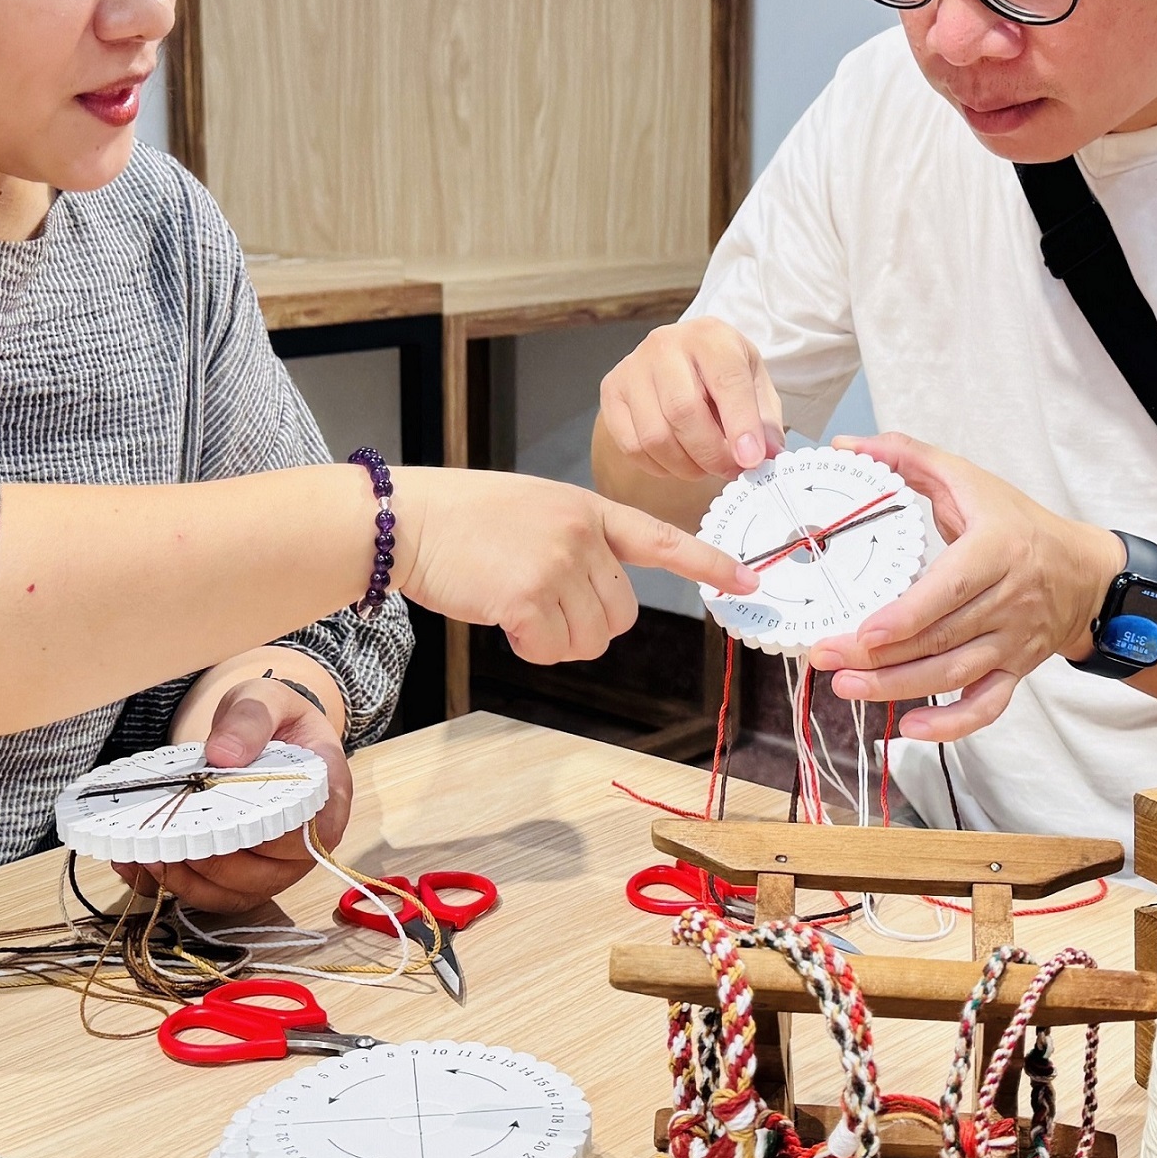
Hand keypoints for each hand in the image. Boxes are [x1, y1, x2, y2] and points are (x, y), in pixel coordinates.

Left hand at [124, 669, 351, 915]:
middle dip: (216, 861)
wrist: (264, 733)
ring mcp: (276, 866)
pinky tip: (140, 864)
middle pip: (268, 873)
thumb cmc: (275, 719)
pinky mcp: (245, 878)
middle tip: (172, 836)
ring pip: (237, 893)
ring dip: (190, 880)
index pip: (309, 834)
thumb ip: (250, 719)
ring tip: (147, 852)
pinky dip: (175, 886)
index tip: (223, 820)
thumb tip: (223, 755)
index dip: (269, 837)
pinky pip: (214, 897)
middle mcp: (307, 842)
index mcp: (327, 798)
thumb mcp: (266, 699)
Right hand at [392, 466, 754, 663]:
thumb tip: (599, 599)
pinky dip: (530, 647)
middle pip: (622, 615)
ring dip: (557, 640)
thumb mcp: (535, 508)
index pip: (660, 537)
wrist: (407, 519)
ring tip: (518, 608)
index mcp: (588, 508)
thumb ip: (577, 542)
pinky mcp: (528, 598)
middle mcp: (581, 534)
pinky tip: (502, 619)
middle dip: (589, 624)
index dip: (707, 563)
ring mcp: (557, 565)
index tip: (749, 581)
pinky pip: (553, 649)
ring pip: (591, 639)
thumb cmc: (462, 517)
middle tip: (543, 607)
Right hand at [599, 318, 785, 483]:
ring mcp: (632, 368)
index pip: (726, 380)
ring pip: (655, 435)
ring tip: (705, 467)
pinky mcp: (611, 391)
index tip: (751, 460)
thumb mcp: (755, 384)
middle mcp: (665, 345)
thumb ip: (764, 421)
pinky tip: (677, 461)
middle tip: (730, 471)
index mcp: (710, 336)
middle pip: (683, 411)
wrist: (681, 358)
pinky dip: (659, 466)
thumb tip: (766, 456)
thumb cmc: (722, 373)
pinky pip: (631, 445)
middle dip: (711, 453)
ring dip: (685, 466)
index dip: (741, 425)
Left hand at [801, 433, 1118, 740]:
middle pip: (940, 639)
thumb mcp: (970, 480)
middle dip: (879, 655)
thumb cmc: (1019, 524)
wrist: (1084, 573)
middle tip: (826, 657)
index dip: (907, 616)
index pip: (950, 590)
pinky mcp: (1016, 671)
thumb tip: (849, 444)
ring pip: (953, 675)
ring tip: (846, 686)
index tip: (866, 632)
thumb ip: (909, 456)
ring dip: (897, 689)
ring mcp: (1013, 642)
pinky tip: (909, 730)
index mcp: (996, 550)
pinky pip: (987, 706)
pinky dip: (952, 726)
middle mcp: (1009, 601)